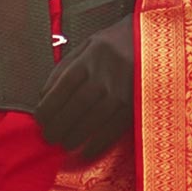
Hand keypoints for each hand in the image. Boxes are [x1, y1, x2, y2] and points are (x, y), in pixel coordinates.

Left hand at [35, 14, 134, 158]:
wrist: (153, 39)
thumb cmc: (114, 44)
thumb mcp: (87, 45)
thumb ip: (64, 68)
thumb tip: (42, 96)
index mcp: (88, 59)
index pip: (61, 88)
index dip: (48, 107)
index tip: (39, 120)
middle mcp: (103, 76)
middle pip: (75, 107)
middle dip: (58, 126)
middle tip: (49, 137)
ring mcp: (121, 91)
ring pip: (92, 120)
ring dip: (75, 136)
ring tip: (65, 144)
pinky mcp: (135, 104)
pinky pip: (114, 129)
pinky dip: (98, 143)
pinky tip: (87, 151)